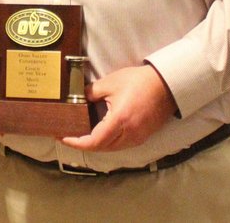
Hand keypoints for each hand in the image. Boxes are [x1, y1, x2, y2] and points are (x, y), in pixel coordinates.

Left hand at [61, 64, 177, 151]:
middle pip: (102, 148)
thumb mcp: (110, 83)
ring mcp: (138, 137)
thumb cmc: (138, 82)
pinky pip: (121, 144)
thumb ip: (91, 92)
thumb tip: (77, 99)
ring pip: (112, 148)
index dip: (76, 142)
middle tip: (68, 134)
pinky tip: (100, 132)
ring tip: (82, 134)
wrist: (166, 84)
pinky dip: (108, 141)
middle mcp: (129, 134)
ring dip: (96, 143)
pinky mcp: (143, 137)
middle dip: (84, 144)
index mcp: (120, 121)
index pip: (94, 141)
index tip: (63, 137)